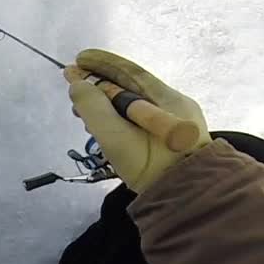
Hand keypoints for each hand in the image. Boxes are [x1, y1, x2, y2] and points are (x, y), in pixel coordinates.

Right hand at [64, 49, 211, 191]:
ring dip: (106, 104)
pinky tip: (104, 128)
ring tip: (82, 113)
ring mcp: (176, 126)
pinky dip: (118, 119)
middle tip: (73, 87)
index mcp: (167, 100)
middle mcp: (175, 107)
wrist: (189, 203)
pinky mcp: (173, 143)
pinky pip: (141, 122)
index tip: (78, 59)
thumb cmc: (152, 169)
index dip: (102, 63)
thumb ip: (94, 108)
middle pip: (132, 88)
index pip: (130, 71)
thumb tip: (78, 84)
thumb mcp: (117, 138)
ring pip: (135, 106)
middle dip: (100, 85)